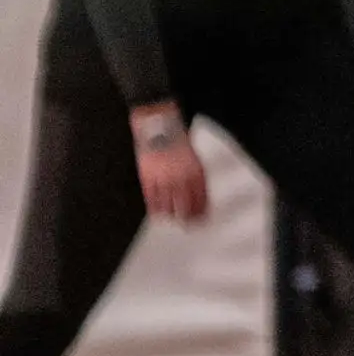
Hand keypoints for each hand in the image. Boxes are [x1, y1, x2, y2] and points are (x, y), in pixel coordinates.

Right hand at [129, 102, 208, 224]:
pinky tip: (158, 214)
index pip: (201, 199)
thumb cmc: (179, 143)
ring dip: (171, 215)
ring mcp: (164, 179)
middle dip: (188, 219)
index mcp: (196, 173)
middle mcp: (181, 178)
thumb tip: (199, 196)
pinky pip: (152, 199)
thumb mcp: (195, 160)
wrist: (160, 127)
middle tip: (188, 227)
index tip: (203, 221)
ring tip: (173, 220)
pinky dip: (155, 208)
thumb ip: (197, 178)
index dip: (202, 213)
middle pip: (185, 206)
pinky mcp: (148, 178)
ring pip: (168, 205)